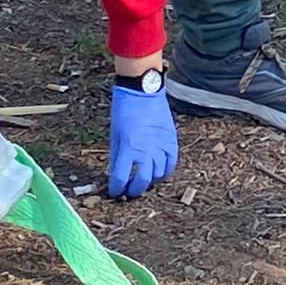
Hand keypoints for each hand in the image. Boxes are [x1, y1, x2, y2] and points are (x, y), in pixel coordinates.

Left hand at [107, 77, 177, 196]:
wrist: (143, 92)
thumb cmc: (125, 111)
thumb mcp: (115, 135)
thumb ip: (117, 157)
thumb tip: (116, 174)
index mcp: (128, 148)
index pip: (121, 178)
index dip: (116, 189)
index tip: (114, 192)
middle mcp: (146, 150)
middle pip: (142, 181)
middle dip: (134, 190)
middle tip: (128, 192)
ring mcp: (161, 146)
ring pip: (158, 175)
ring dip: (149, 182)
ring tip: (142, 182)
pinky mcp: (171, 142)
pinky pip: (170, 164)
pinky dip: (164, 173)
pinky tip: (157, 174)